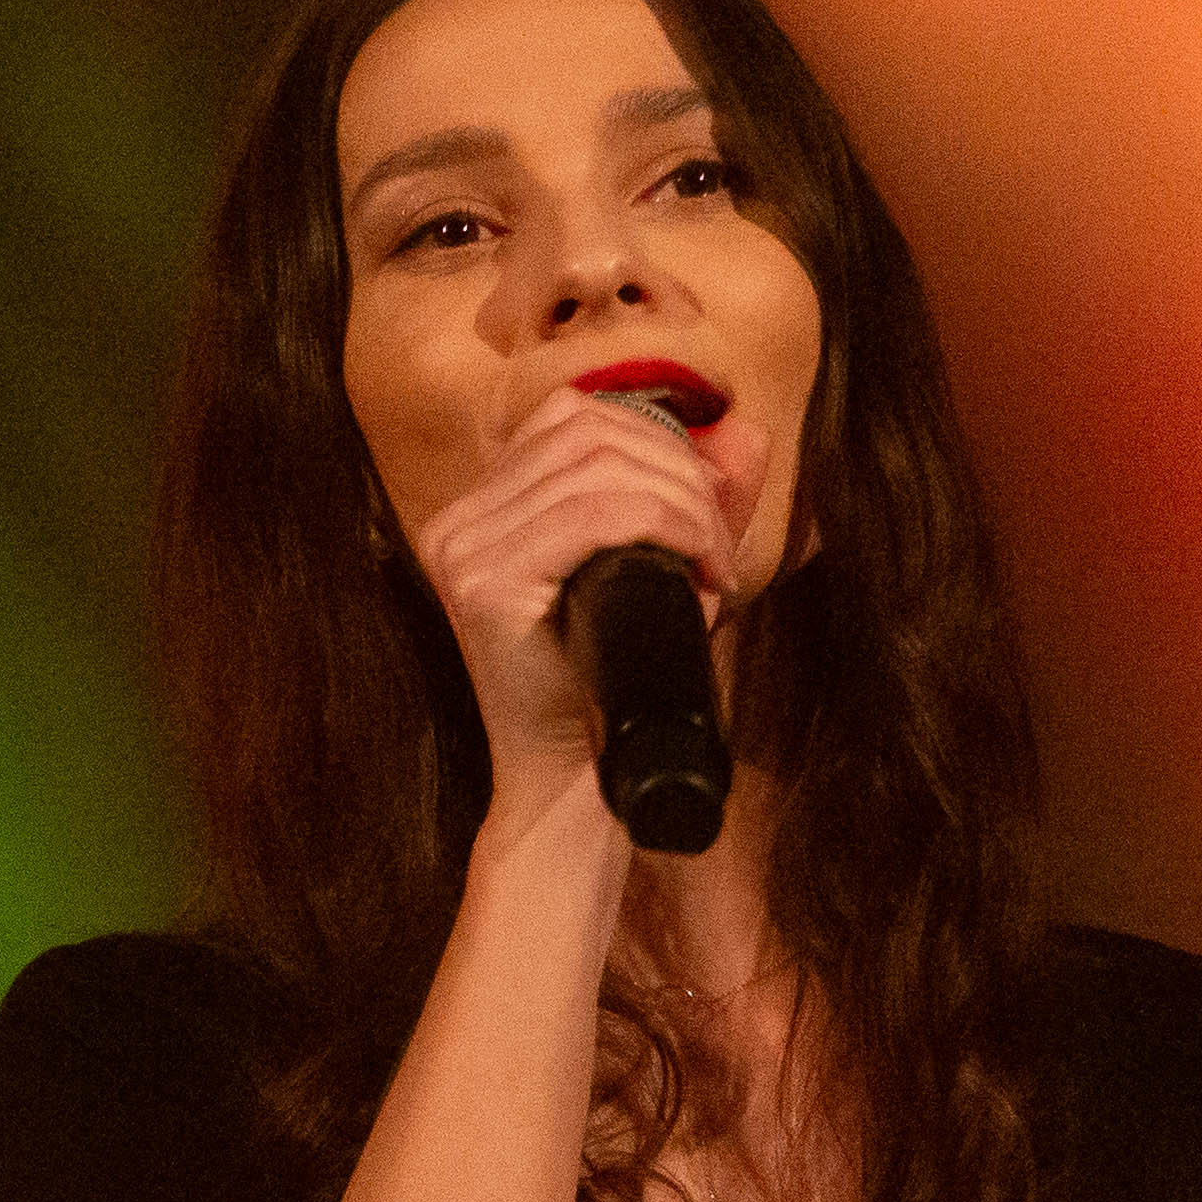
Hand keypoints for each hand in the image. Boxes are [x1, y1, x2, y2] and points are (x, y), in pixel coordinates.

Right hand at [396, 387, 763, 825]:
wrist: (576, 785)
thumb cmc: (616, 682)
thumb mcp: (660, 569)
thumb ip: (695, 498)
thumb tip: (745, 433)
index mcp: (480, 510)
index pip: (570, 417)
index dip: (656, 441)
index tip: (708, 512)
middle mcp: (456, 521)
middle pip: (588, 433)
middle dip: (681, 476)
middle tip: (720, 548)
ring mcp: (461, 550)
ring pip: (599, 469)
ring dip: (684, 506)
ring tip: (713, 565)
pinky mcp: (482, 586)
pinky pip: (592, 516)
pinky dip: (667, 529)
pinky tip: (698, 574)